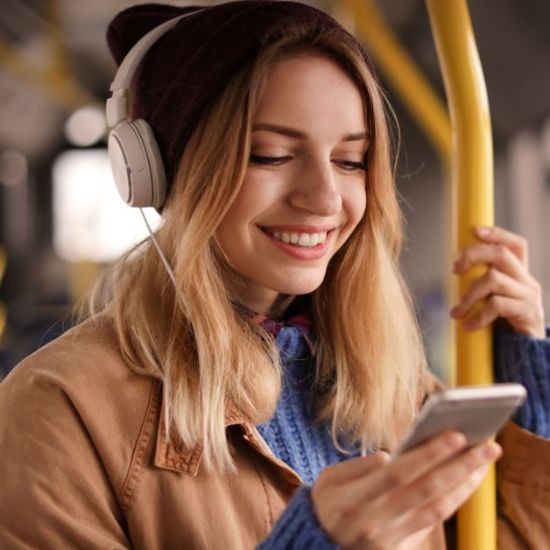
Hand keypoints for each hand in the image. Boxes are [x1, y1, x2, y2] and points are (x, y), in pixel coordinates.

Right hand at [311, 432, 500, 548]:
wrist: (318, 546)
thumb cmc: (325, 503)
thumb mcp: (327, 480)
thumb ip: (356, 468)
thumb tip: (388, 457)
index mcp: (352, 500)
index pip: (397, 475)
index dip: (427, 456)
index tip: (455, 436)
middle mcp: (374, 522)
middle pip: (424, 492)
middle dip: (459, 467)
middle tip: (487, 445)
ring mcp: (389, 539)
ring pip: (435, 510)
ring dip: (464, 484)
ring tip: (484, 461)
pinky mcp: (400, 549)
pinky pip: (432, 523)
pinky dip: (453, 500)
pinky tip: (467, 481)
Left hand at [451, 225, 545, 337]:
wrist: (526, 355)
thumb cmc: (503, 325)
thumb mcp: (494, 300)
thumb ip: (483, 284)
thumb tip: (456, 270)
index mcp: (520, 275)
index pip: (516, 245)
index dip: (498, 234)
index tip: (475, 231)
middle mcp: (527, 281)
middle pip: (501, 254)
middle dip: (473, 256)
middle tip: (454, 270)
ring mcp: (529, 297)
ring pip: (493, 280)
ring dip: (468, 295)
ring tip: (455, 313)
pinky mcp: (527, 314)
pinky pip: (497, 305)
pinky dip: (478, 316)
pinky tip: (467, 326)